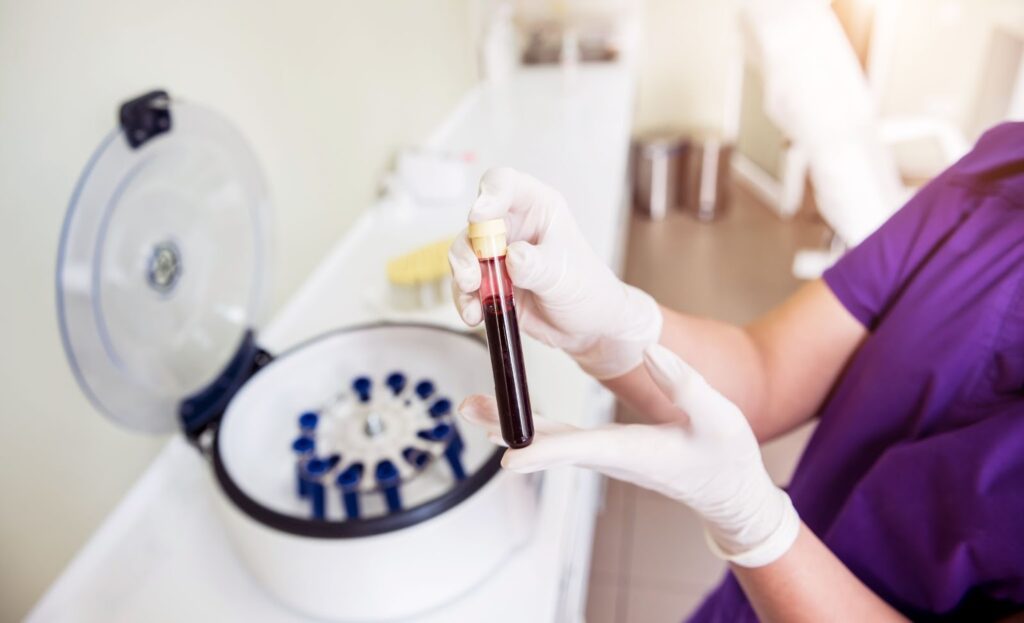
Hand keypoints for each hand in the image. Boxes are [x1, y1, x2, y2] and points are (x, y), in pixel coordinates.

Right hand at [448, 167, 661, 378]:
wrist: (587, 325)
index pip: (504, 184)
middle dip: (468, 250)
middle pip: (475, 223)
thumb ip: (536, 265)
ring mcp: (498, 254)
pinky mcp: (489, 281)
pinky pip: (465, 285)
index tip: (478, 216)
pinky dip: (465, 300)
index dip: (488, 195)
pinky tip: (475, 314)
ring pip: (464, 254)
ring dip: (463, 277)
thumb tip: (511, 257)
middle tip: (473, 276)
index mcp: (536, 207)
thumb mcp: (563, 274)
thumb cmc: (585, 288)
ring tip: (473, 298)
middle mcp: (512, 225)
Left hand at [458, 344, 799, 566]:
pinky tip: (511, 414)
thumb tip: (650, 347)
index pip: (581, 450)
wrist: (729, 493)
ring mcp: (606, 456)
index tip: (508, 457)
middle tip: (467, 409)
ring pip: (550, 441)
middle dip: (506, 428)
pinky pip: (561, 438)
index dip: (543, 452)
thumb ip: (685, 383)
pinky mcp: (607, 451)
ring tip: (472, 406)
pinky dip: (532, 424)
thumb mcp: (719, 417)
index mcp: (634, 452)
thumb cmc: (726, 458)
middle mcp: (610, 458)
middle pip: (549, 444)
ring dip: (510, 424)